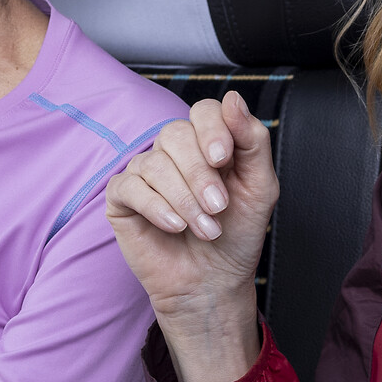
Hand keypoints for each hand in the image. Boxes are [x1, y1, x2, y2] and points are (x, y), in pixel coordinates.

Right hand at [104, 92, 275, 381]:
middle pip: (175, 134)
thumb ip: (252, 140)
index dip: (212, 129)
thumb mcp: (259, 187)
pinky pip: (130, 186)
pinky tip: (173, 226)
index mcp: (207, 143)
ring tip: (204, 229)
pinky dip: (155, 206)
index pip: (203, 111)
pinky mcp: (122, 198)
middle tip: (218, 207)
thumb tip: (233, 98)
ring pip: (154, 163)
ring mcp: (145, 173)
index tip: (224, 159)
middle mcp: (174, 153)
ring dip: (184, 199)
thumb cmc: (236, 236)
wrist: (213, 283)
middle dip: (200, 174)